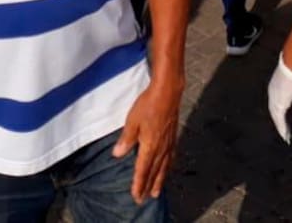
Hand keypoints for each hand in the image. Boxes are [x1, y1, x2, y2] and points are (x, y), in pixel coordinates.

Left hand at [113, 78, 182, 203]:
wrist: (168, 92)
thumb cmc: (148, 105)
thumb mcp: (132, 121)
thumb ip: (126, 139)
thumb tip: (118, 155)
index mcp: (149, 146)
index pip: (142, 169)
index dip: (139, 184)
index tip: (136, 196)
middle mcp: (161, 148)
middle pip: (154, 172)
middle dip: (149, 186)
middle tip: (145, 199)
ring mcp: (168, 142)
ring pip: (164, 167)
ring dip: (159, 180)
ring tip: (157, 192)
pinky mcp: (173, 136)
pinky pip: (171, 157)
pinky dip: (168, 167)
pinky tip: (168, 168)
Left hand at [267, 54, 291, 143]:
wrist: (291, 65)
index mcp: (274, 86)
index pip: (275, 101)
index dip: (278, 109)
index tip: (281, 116)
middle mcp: (272, 94)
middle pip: (273, 111)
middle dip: (278, 121)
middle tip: (282, 130)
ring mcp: (274, 100)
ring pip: (276, 118)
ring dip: (280, 127)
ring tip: (285, 136)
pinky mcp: (279, 105)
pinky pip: (280, 120)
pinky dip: (282, 128)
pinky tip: (285, 135)